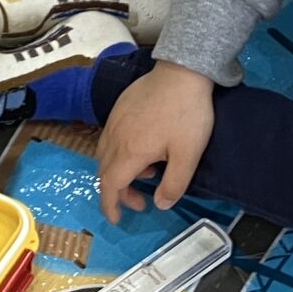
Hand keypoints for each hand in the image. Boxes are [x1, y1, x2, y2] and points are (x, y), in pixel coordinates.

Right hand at [96, 61, 215, 222]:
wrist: (182, 72)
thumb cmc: (186, 115)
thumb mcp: (188, 155)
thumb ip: (174, 184)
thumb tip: (160, 204)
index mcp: (130, 152)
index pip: (111, 186)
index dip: (110, 206)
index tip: (116, 219)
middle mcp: (116, 137)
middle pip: (105, 172)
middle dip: (118, 193)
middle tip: (142, 201)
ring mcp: (115, 120)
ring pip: (105, 154)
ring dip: (119, 172)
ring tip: (147, 172)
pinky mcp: (120, 107)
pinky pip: (110, 138)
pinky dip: (119, 153)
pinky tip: (142, 147)